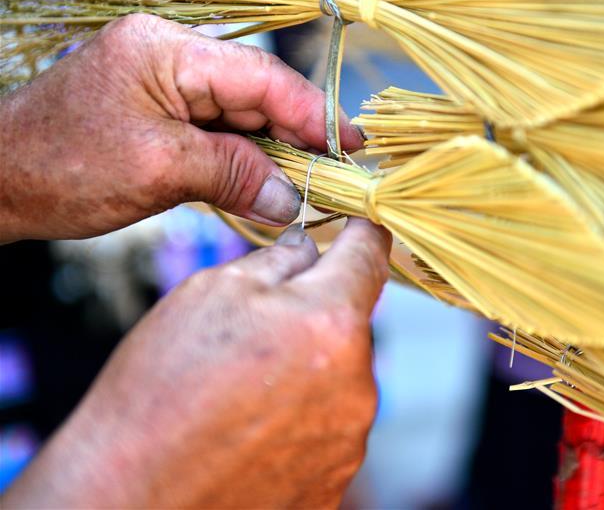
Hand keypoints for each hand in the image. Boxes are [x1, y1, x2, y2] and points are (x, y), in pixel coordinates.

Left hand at [0, 14, 361, 241]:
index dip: (312, 112)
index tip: (350, 146)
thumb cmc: (63, 170)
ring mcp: (164, 81)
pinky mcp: (160, 109)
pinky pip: (217, 130)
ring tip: (312, 185)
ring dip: (274, 151)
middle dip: (298, 135)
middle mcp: (170, 54)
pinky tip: (268, 182)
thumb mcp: (160, 171)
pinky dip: (244, 157)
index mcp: (167, 50)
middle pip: (255, 92)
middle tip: (338, 175)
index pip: (261, 76)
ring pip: (240, 113)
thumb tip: (293, 199)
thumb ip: (235, 175)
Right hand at [3, 218, 390, 508]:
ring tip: (242, 390)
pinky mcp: (336, 477)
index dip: (363, 231)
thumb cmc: (160, 391)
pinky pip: (328, 426)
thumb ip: (278, 261)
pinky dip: (299, 417)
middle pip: (351, 323)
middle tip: (257, 330)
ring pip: (339, 376)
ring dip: (307, 369)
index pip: (371, 255)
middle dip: (316, 314)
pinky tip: (250, 428)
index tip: (358, 223)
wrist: (130, 498)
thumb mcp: (210, 294)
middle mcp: (357, 382)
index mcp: (330, 322)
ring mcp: (350, 437)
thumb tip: (310, 247)